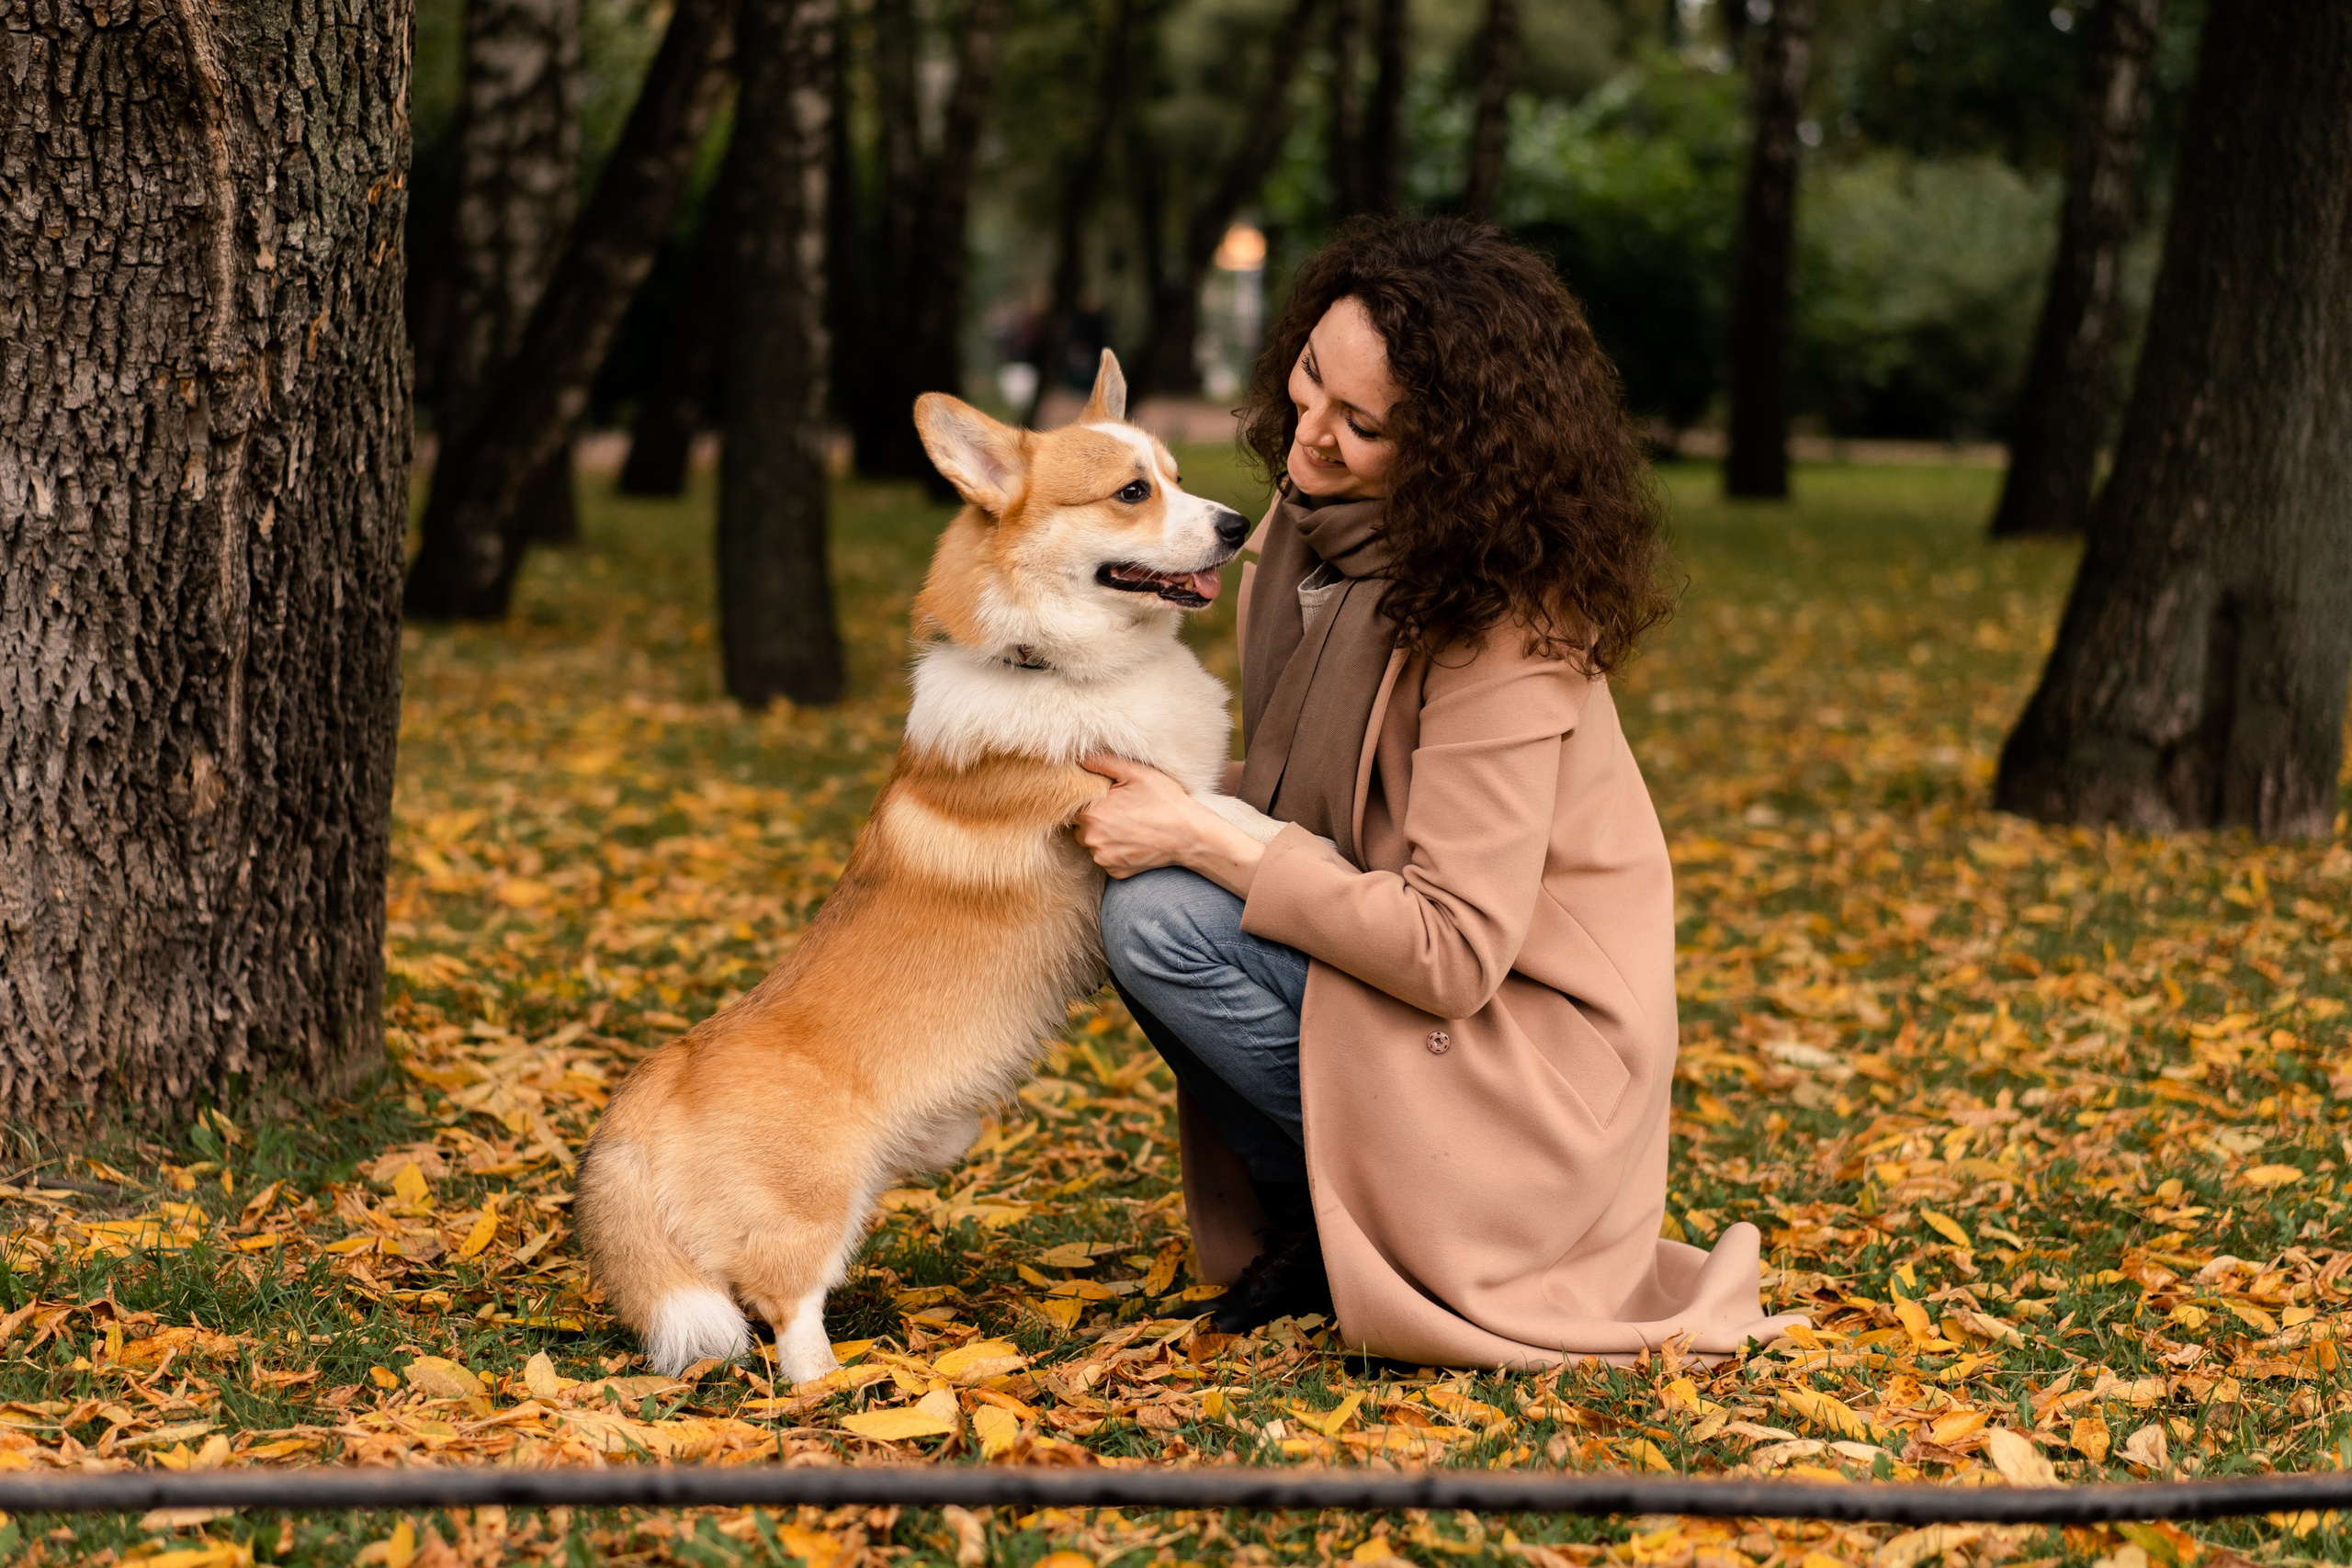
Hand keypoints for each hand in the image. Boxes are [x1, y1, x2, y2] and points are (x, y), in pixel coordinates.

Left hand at [1075, 755, 1266, 896]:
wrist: (1190, 835)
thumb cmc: (1164, 801)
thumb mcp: (1136, 773)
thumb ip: (1103, 762)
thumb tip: (1078, 756)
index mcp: (1092, 815)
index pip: (1073, 807)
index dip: (1088, 800)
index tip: (1105, 798)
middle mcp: (1092, 840)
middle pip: (1080, 826)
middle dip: (1096, 818)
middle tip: (1121, 810)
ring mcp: (1104, 859)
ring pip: (1093, 844)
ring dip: (1104, 835)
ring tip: (1130, 825)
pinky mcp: (1116, 873)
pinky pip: (1107, 859)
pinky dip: (1116, 851)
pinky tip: (1134, 841)